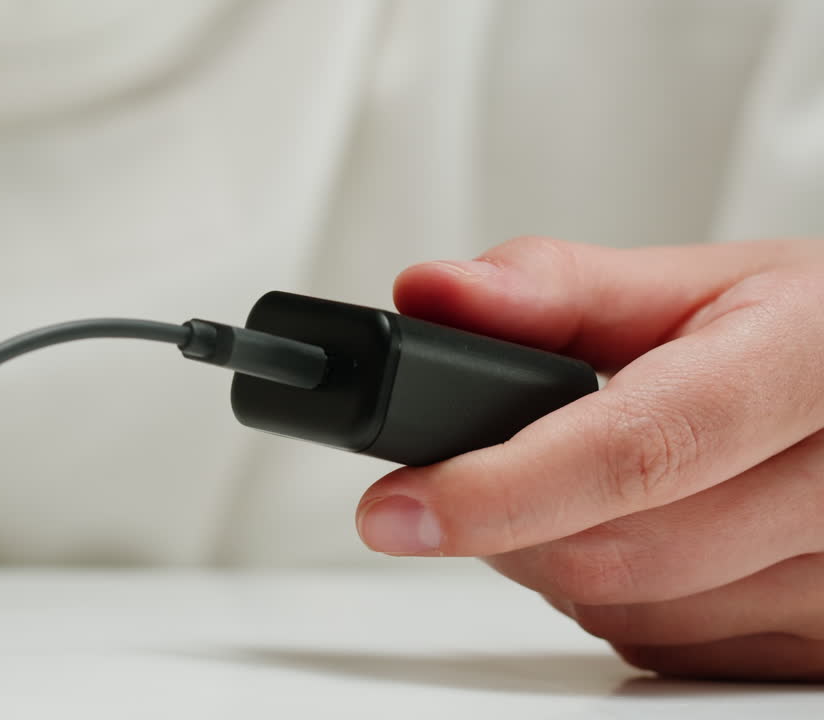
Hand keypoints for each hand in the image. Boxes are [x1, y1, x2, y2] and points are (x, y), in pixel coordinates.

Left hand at [355, 237, 823, 681]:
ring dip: (563, 562)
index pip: (639, 448)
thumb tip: (432, 296)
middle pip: (618, 552)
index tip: (399, 508)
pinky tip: (646, 534)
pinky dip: (623, 602)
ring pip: (630, 614)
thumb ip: (557, 288)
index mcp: (810, 364)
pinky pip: (670, 655)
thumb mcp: (702, 283)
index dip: (502, 488)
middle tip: (483, 470)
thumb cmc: (810, 334)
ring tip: (589, 487)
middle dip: (512, 520)